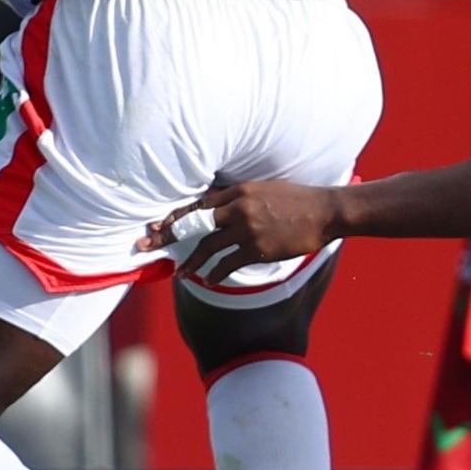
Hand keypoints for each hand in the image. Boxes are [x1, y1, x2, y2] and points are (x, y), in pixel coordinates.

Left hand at [144, 179, 343, 284]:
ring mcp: (248, 229)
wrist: (324, 211)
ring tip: (179, 273)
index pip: (198, 205)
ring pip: (207, 247)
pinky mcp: (258, 249)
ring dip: (190, 262)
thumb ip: (239, 198)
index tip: (157, 225)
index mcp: (239, 191)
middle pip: (194, 225)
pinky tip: (207, 279)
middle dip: (168, 236)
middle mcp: (238, 208)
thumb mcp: (264, 189)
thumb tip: (218, 209)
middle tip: (146, 245)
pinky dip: (215, 273)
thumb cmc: (297, 199)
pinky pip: (228, 264)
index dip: (176, 216)